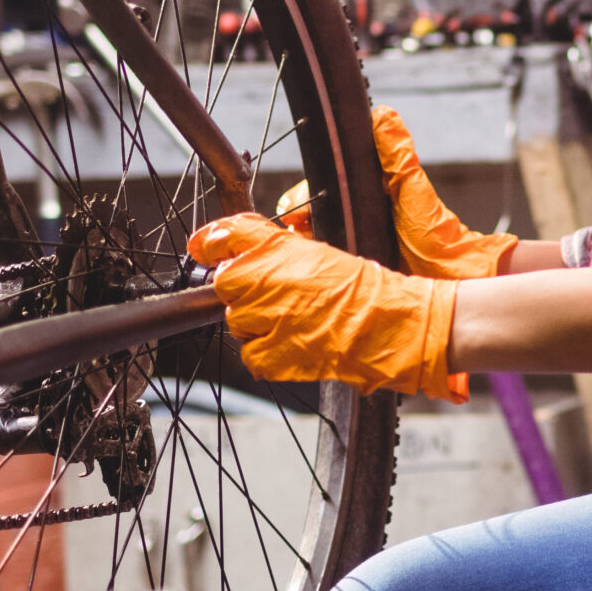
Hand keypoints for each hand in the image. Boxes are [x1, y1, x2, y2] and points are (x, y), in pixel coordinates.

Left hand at [186, 210, 464, 400]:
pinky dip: (266, 353)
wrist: (387, 324)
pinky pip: (250, 354)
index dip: (209, 242)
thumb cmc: (362, 289)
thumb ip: (272, 246)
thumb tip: (233, 243)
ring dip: (256, 322)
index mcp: (275, 246)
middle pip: (224, 283)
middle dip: (243, 291)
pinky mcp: (268, 354)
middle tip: (276, 296)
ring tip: (292, 320)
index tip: (204, 247)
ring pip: (236, 321)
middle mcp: (261, 278)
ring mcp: (262, 318)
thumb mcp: (317, 250)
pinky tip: (292, 343)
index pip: (223, 235)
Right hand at [271, 110, 514, 280]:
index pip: (323, 189)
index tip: (291, 207)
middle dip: (296, 220)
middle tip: (289, 228)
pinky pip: (327, 267)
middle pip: (314, 215)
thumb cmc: (436, 236)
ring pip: (315, 242)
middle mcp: (359, 220)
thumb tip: (383, 113)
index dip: (302, 196)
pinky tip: (307, 266)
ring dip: (301, 244)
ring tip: (294, 248)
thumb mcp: (412, 190)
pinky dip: (314, 265)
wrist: (451, 278)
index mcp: (369, 197)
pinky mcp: (357, 272)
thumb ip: (397, 156)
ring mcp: (356, 247)